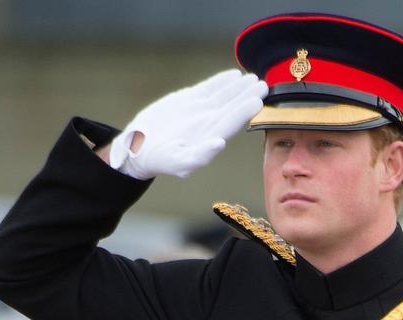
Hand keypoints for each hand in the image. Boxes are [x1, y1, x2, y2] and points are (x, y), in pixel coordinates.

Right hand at [109, 68, 267, 179]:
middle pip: (232, 108)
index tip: (257, 100)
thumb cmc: (159, 160)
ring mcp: (200, 112)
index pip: (231, 123)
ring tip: (253, 78)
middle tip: (263, 85)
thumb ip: (200, 156)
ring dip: (239, 87)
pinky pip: (208, 89)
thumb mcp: (178, 162)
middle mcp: (208, 125)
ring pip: (224, 97)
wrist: (139, 147)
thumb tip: (219, 143)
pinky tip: (234, 75)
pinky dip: (221, 82)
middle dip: (248, 96)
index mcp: (209, 139)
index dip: (244, 112)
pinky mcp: (188, 101)